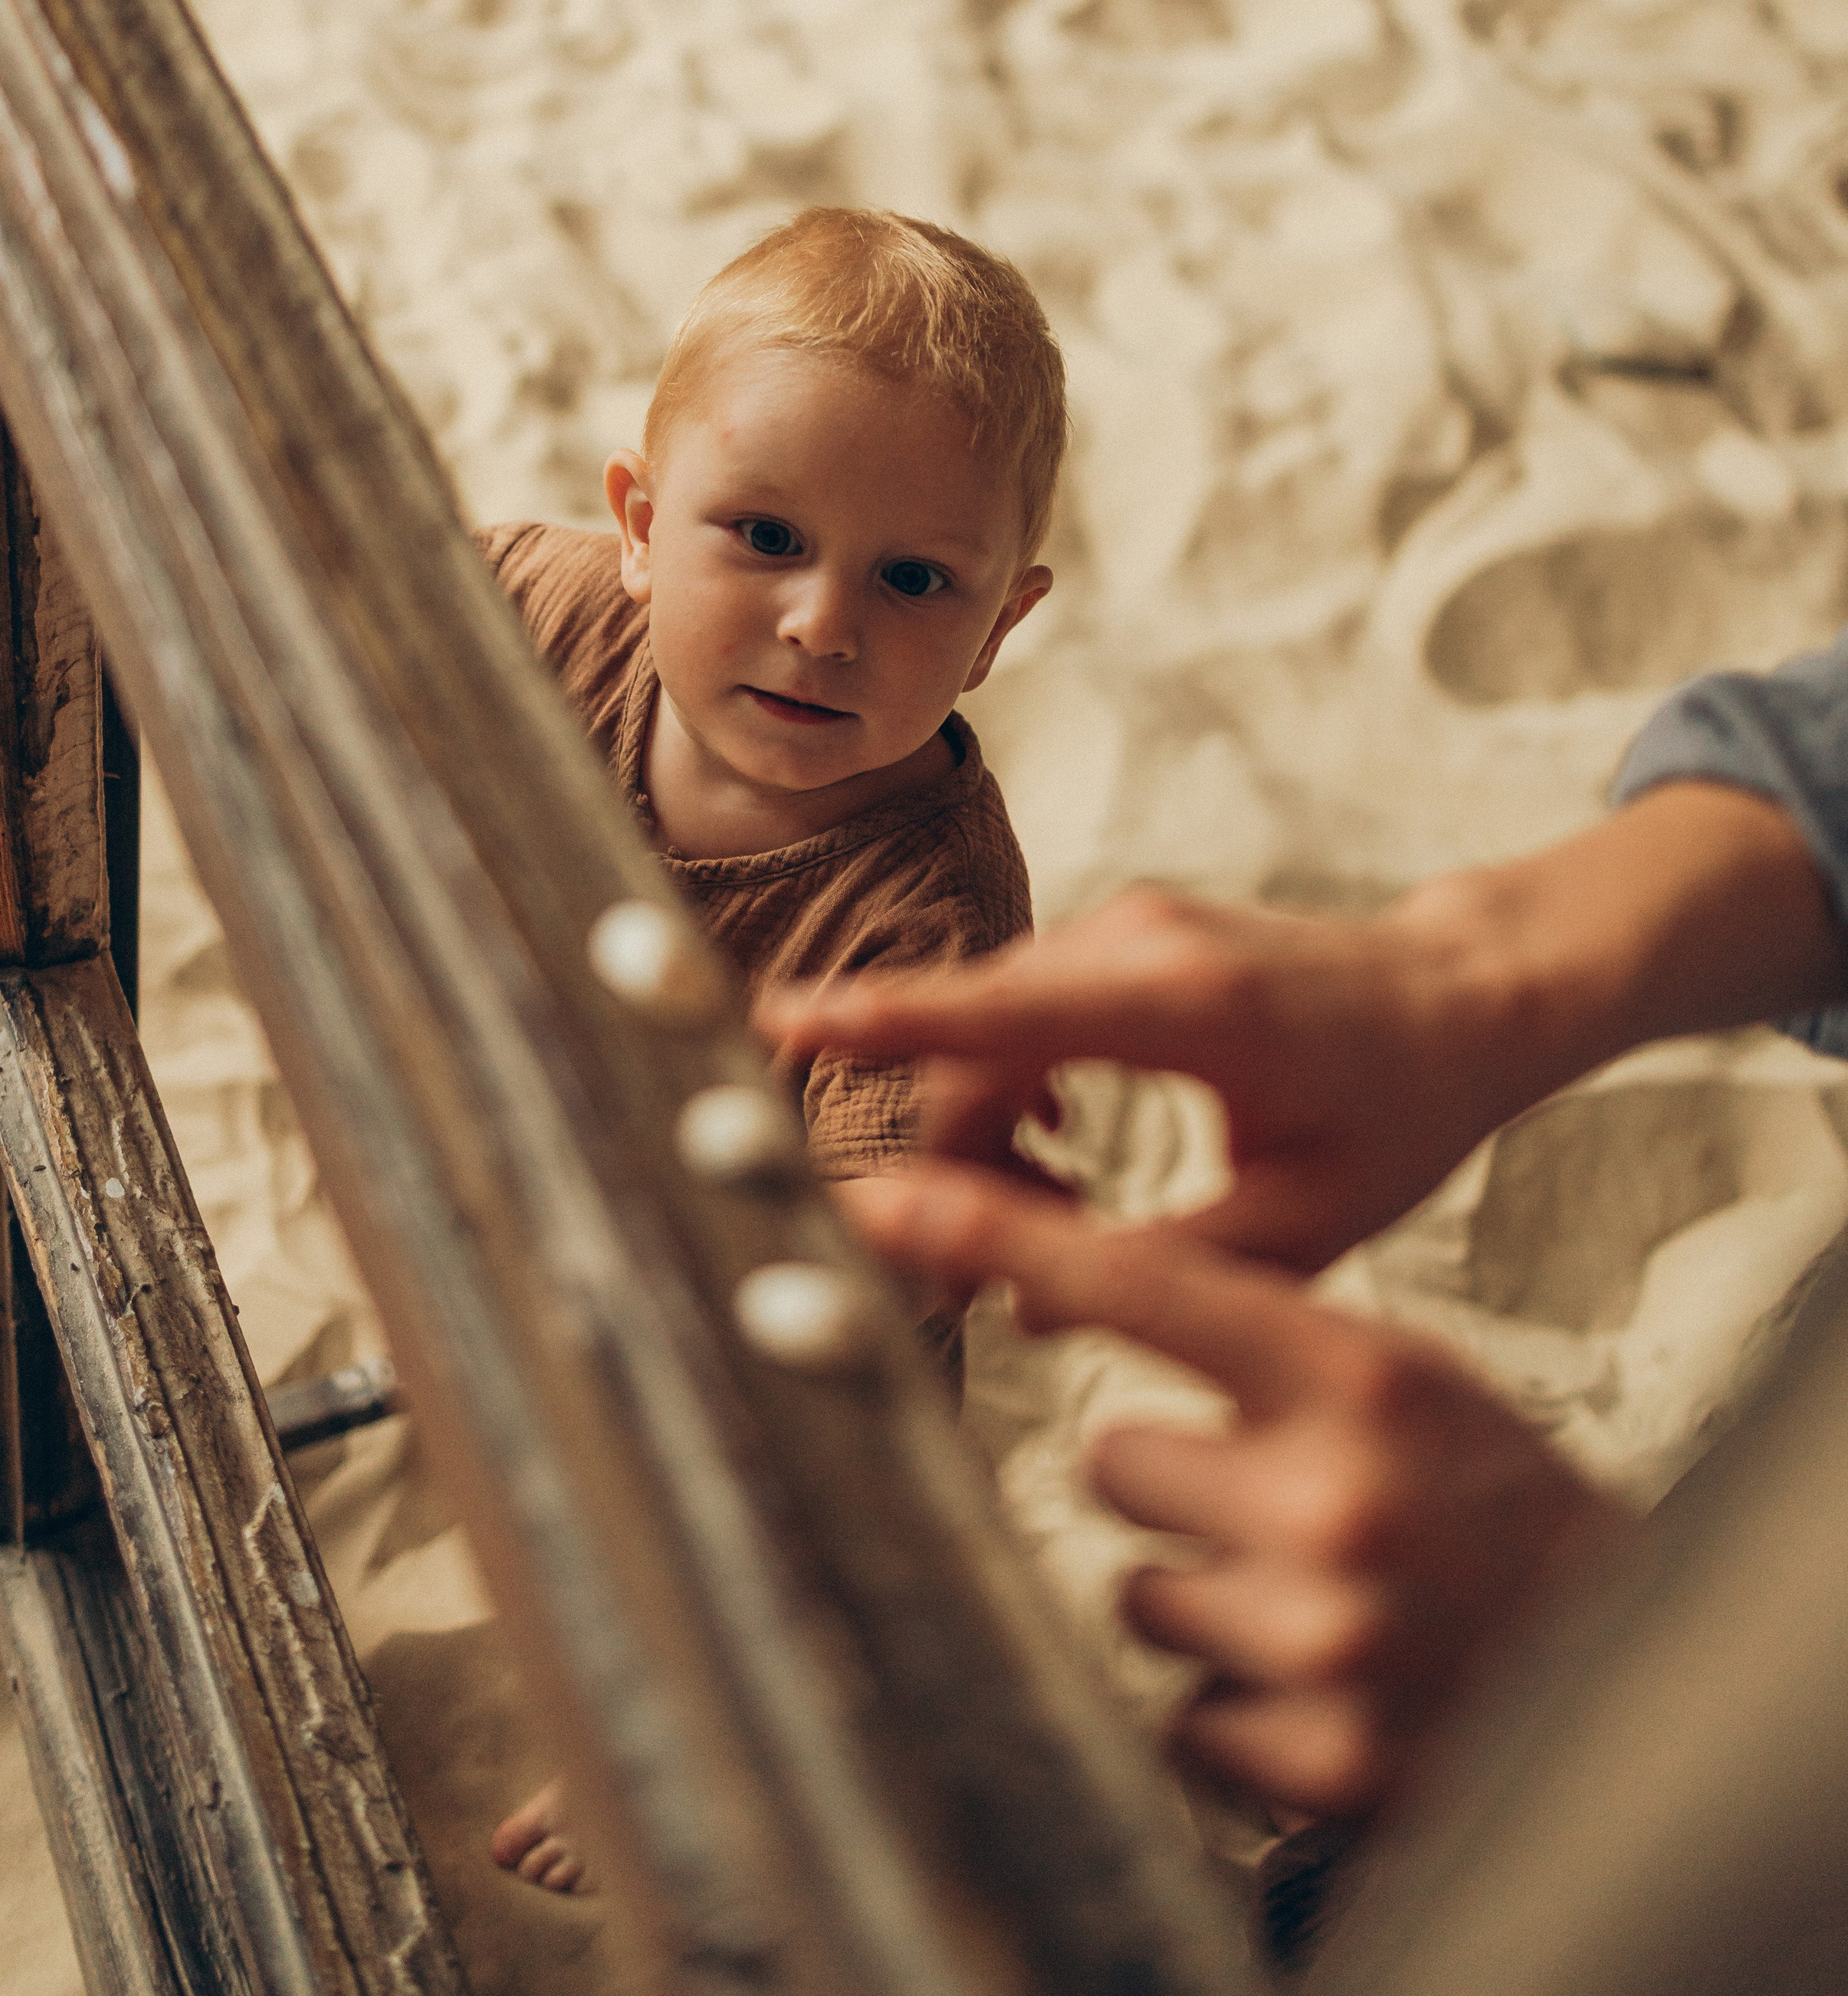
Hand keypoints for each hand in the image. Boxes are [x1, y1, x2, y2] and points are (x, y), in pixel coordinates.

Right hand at [760, 788, 1843, 1269]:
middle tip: (982, 1271)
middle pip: (970, 1048)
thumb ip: (1162, 1267)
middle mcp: (1137, 943)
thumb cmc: (1399, 1106)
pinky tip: (1067, 1150)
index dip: (880, 1017)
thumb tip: (1030, 1311)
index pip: (1000, 1008)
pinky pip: (1018, 1011)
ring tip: (1060, 1210)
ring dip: (986, 1128)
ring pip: (985, 1031)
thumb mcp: (1305, 1221)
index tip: (779, 1022)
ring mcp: (1124, 928)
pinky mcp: (1119, 937)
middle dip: (949, 1157)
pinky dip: (1014, 1085)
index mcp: (1186, 1005)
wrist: (1459, 994)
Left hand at [849, 1161, 1631, 1817]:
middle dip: (1180, 1484)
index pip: (1142, 1284)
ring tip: (1318, 1590)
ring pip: (1138, 1586)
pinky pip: (1180, 1709)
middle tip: (1289, 1504)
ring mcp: (1324, 1629)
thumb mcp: (1395, 1378)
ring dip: (1204, 1592)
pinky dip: (1233, 1702)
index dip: (997, 1233)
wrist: (1618, 1657)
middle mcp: (1334, 1492)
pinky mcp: (1316, 1754)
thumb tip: (1066, 1301)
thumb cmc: (1486, 1499)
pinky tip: (1325, 1679)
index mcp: (1357, 1374)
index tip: (879, 1197)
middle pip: (1113, 1458)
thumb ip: (1254, 1343)